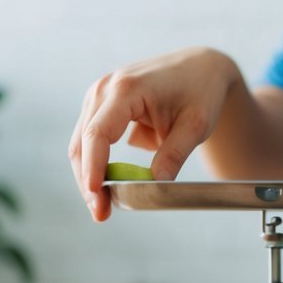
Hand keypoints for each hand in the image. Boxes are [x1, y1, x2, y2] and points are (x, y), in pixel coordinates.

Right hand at [69, 47, 238, 221]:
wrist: (200, 68)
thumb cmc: (200, 93)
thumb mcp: (196, 126)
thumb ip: (174, 154)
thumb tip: (155, 186)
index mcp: (126, 89)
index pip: (99, 134)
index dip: (94, 168)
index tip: (95, 195)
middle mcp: (104, 89)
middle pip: (83, 142)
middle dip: (88, 180)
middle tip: (102, 214)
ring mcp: (99, 95)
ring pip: (82, 143)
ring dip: (90, 175)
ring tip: (104, 207)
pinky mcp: (101, 105)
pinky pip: (91, 139)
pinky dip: (97, 163)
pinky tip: (108, 186)